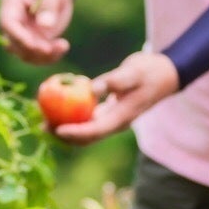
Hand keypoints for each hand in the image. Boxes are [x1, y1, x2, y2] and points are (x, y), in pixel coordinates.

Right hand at [0, 0, 74, 64]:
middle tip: (52, 48)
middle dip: (32, 50)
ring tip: (63, 46)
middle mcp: (13, 22)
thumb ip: (49, 5)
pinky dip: (50, 57)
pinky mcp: (34, 41)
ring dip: (43, 56)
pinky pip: (38, 55)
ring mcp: (23, 33)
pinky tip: (63, 47)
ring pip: (26, 54)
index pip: (8, 24)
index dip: (19, 37)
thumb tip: (45, 26)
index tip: (34, 44)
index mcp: (11, 4)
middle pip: (14, 44)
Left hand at [51, 51, 179, 145]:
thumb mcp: (133, 72)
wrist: (165, 73)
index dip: (75, 133)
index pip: (95, 131)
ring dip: (65, 128)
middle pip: (87, 137)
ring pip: (86, 130)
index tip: (57, 130)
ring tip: (44, 120)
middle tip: (43, 127)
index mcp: (122, 118)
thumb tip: (90, 89)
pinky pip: (88, 118)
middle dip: (64, 136)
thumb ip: (114, 81)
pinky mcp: (109, 111)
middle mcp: (116, 122)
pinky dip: (73, 115)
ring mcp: (112, 118)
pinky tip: (58, 106)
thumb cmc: (150, 71)